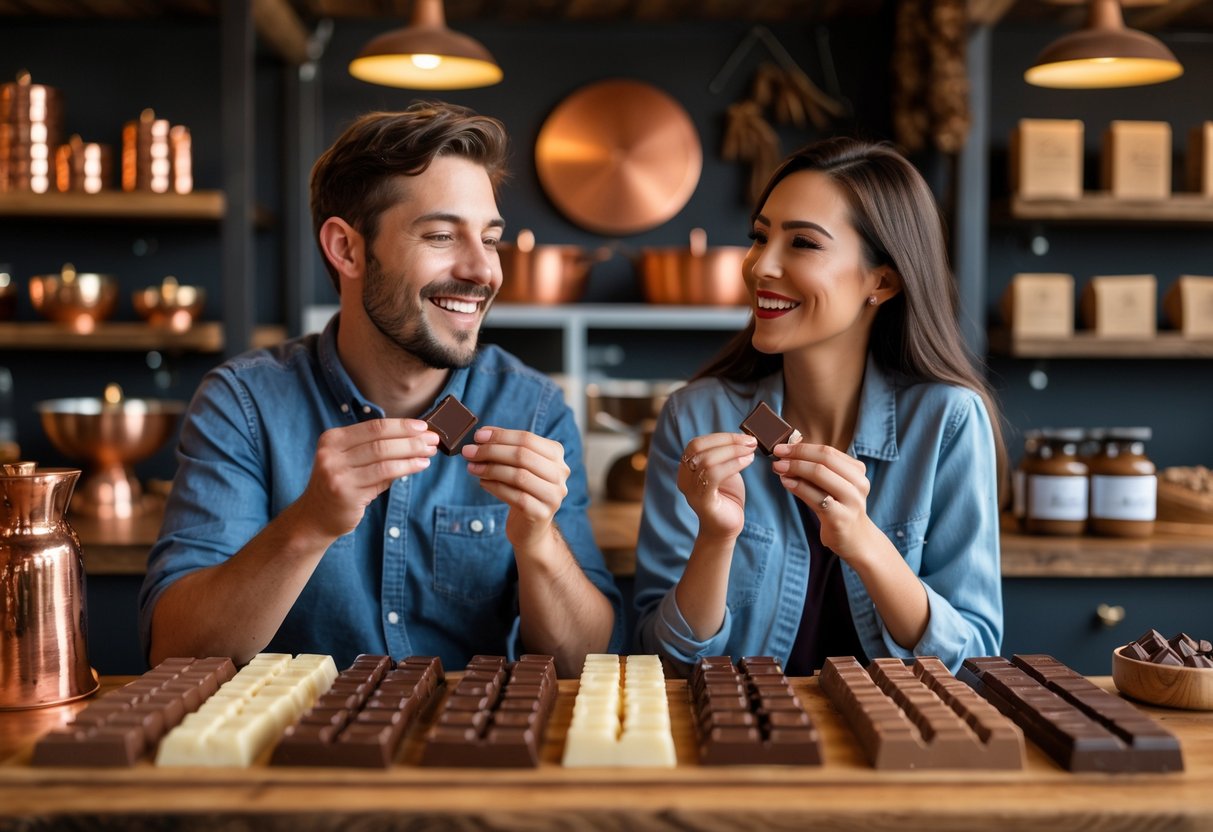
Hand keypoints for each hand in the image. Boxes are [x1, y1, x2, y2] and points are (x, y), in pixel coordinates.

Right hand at [297, 419, 438, 538]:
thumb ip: (378, 451)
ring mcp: (336, 472)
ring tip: (430, 453)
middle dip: (411, 438)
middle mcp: (331, 453)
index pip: (373, 426)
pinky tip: (419, 466)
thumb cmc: (341, 486)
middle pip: (380, 439)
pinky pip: (383, 475)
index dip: (401, 425)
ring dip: (411, 452)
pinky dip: (405, 468)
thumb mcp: (352, 463)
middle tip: (434, 439)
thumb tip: (416, 440)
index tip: (424, 427)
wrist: (315, 518)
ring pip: (383, 456)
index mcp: (332, 439)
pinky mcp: (346, 492)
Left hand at [462, 427, 568, 549]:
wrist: (531, 527)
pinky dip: (495, 487)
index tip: (477, 436)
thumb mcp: (518, 465)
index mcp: (556, 454)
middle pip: (523, 456)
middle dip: (491, 451)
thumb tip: (483, 433)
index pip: (527, 438)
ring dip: (491, 469)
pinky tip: (483, 483)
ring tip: (472, 468)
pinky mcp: (542, 513)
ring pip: (519, 476)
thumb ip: (505, 447)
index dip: (500, 436)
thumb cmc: (523, 490)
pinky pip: (515, 496)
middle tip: (469, 452)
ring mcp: (553, 494)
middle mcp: (560, 473)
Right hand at [677, 432, 757, 539]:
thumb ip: (725, 455)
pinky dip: (733, 464)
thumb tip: (741, 437)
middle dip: (727, 441)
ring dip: (733, 451)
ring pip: (707, 460)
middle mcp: (684, 478)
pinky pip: (714, 475)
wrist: (726, 527)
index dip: (721, 437)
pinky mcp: (702, 501)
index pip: (696, 444)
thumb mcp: (725, 471)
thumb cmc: (727, 497)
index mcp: (686, 468)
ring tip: (750, 452)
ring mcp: (691, 490)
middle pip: (699, 448)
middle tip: (750, 442)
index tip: (744, 436)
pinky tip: (747, 462)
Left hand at [772, 442, 873, 557]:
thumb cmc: (839, 509)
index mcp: (857, 471)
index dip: (802, 447)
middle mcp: (858, 483)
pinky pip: (816, 497)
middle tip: (777, 455)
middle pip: (824, 459)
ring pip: (820, 474)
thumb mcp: (834, 486)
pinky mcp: (841, 517)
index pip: (828, 451)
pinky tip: (786, 483)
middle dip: (797, 454)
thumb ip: (817, 470)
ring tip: (778, 468)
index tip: (781, 447)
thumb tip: (788, 454)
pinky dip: (798, 487)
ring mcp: (852, 500)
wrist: (856, 540)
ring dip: (795, 468)